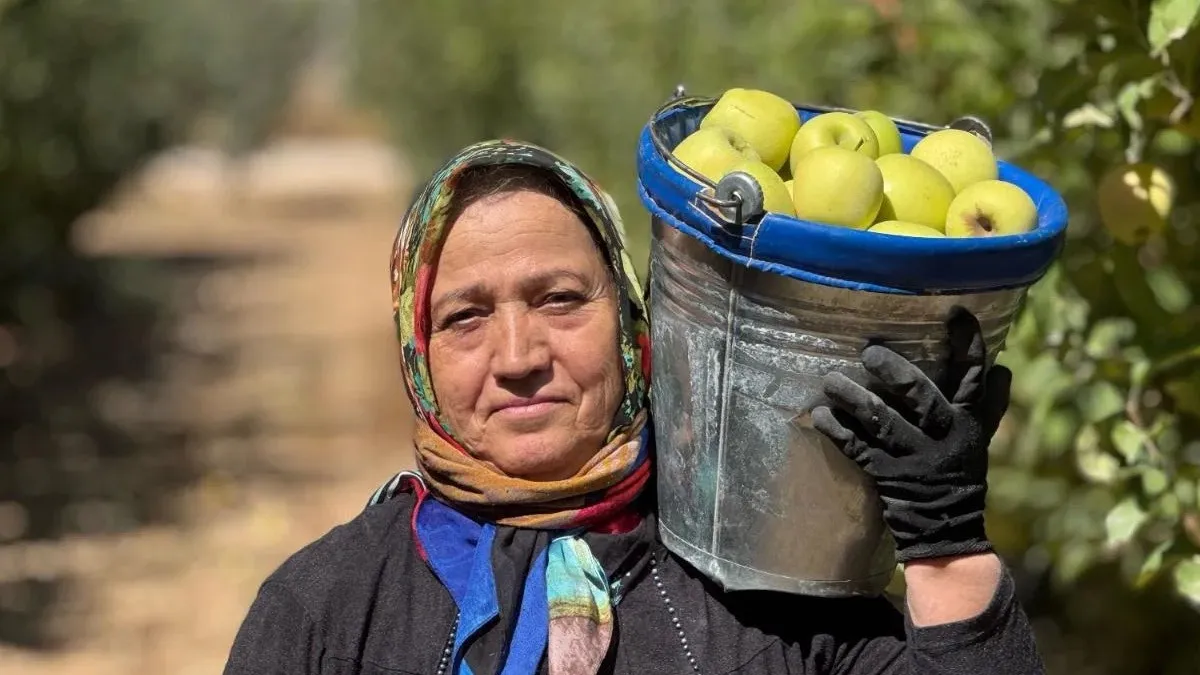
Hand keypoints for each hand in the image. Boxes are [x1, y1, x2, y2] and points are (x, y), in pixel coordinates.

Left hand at [811, 307, 1011, 562]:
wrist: (948, 532)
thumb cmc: (960, 475)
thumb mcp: (979, 439)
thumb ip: (988, 404)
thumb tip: (1002, 365)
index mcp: (968, 423)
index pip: (973, 377)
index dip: (968, 344)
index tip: (956, 313)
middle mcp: (943, 436)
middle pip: (922, 396)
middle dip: (895, 373)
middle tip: (870, 351)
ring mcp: (913, 457)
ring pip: (881, 420)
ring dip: (853, 398)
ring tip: (830, 380)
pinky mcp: (887, 476)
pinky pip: (857, 449)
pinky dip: (836, 430)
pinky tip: (818, 415)